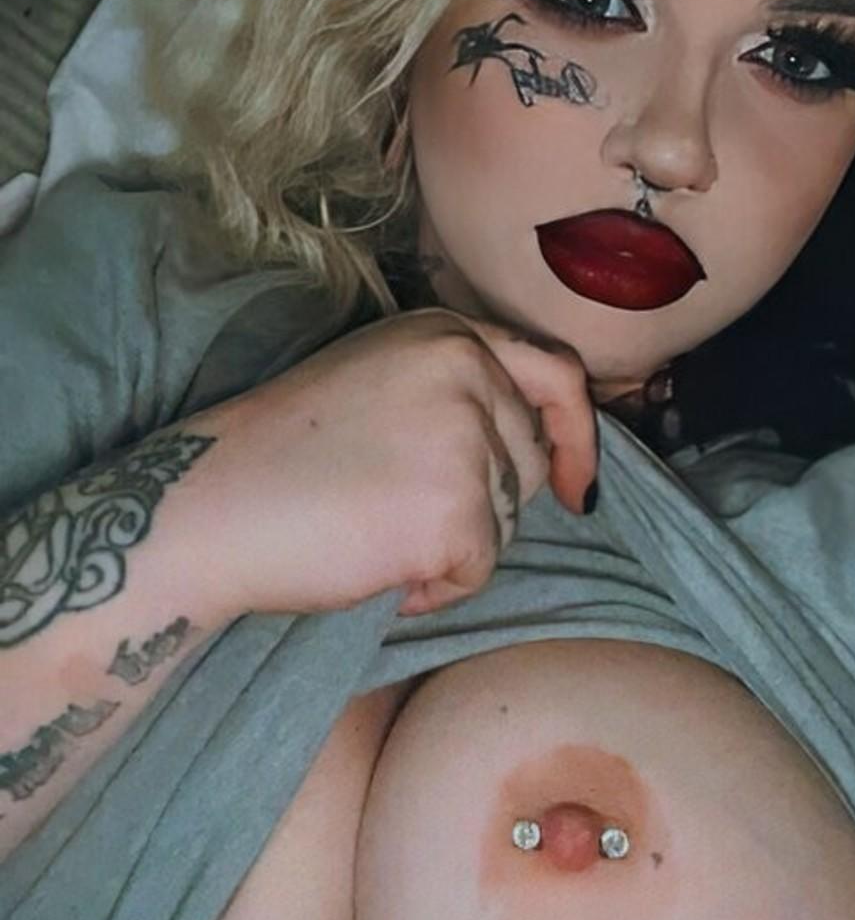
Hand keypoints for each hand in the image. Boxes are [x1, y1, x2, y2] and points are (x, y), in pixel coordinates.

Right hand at [196, 307, 598, 620]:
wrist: (210, 506)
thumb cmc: (283, 453)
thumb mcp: (381, 375)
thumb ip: (459, 388)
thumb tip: (544, 448)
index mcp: (447, 331)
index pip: (558, 376)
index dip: (578, 436)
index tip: (574, 485)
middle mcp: (467, 372)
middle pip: (530, 461)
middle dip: (484, 504)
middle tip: (399, 514)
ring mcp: (464, 440)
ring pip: (508, 519)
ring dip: (453, 546)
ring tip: (373, 533)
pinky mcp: (454, 512)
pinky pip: (478, 570)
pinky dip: (435, 587)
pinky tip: (377, 569)